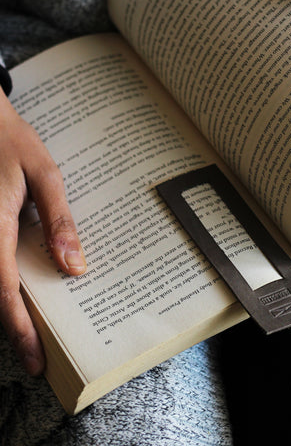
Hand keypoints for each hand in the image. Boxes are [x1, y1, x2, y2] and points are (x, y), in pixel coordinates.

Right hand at [0, 89, 85, 374]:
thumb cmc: (11, 141)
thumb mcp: (44, 174)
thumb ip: (59, 220)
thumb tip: (73, 266)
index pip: (4, 290)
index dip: (19, 329)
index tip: (36, 360)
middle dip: (15, 328)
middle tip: (39, 356)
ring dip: (9, 307)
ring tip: (36, 330)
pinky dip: (5, 283)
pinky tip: (25, 288)